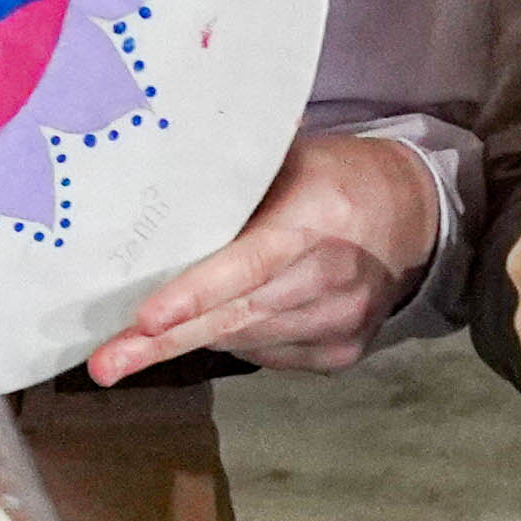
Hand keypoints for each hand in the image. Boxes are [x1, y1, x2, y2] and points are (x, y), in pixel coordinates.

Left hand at [90, 127, 436, 381]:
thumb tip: (154, 163)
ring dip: (191, 338)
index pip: (248, 265)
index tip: (145, 319)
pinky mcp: (342, 352)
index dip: (194, 295)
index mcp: (316, 221)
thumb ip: (233, 172)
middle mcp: (332, 279)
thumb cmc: (333, 177)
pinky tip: (217, 321)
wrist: (414, 215)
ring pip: (245, 341)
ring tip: (137, 342)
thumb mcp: (291, 157)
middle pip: (236, 318)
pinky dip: (233, 340)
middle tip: (106, 364)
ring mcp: (341, 323)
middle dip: (163, 344)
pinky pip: (267, 355)